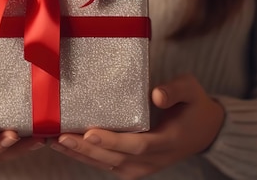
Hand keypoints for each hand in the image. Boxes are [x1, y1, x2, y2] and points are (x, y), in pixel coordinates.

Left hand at [49, 74, 223, 179]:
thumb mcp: (192, 91)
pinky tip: (64, 145)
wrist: (203, 132)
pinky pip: (105, 164)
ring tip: (53, 141)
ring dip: (78, 154)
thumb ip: (176, 90)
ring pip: (105, 164)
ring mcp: (141, 166)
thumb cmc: (194, 107)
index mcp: (168, 141)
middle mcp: (152, 160)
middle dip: (85, 149)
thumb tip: (156, 94)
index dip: (113, 141)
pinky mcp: (131, 166)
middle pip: (115, 158)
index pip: (138, 144)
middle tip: (60, 137)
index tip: (90, 133)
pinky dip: (84, 156)